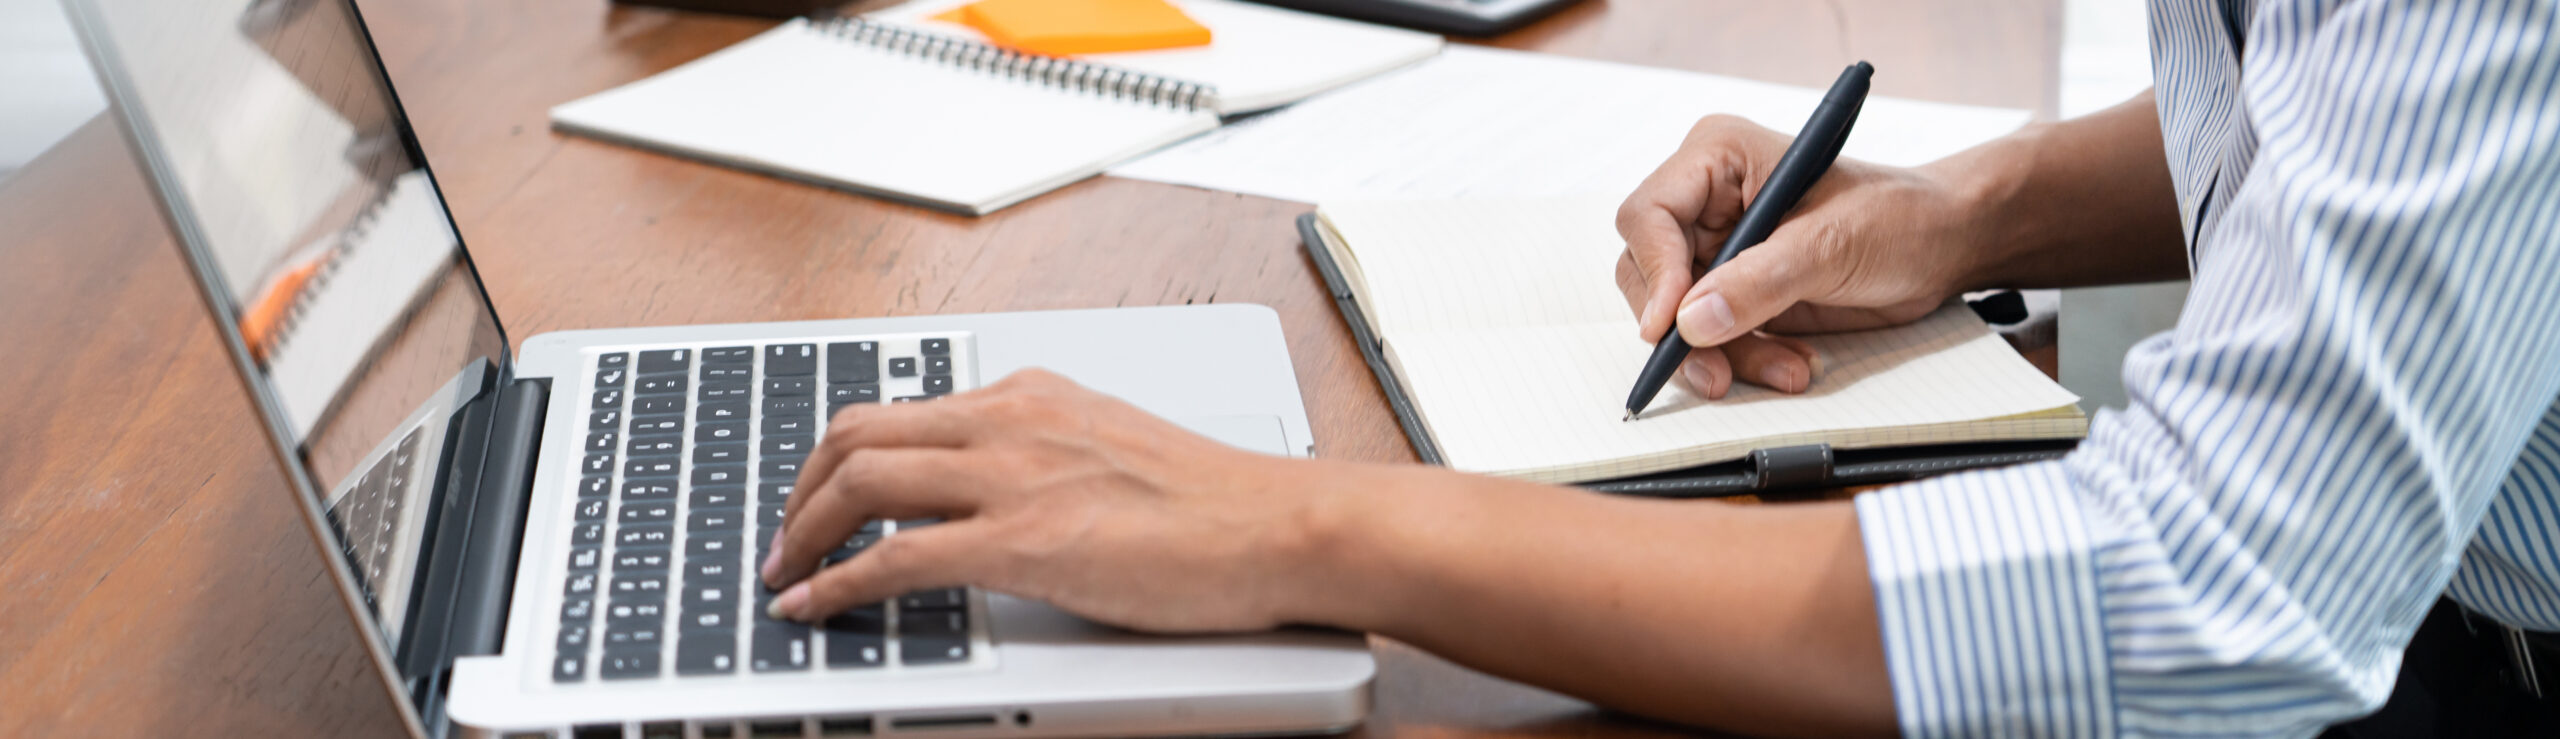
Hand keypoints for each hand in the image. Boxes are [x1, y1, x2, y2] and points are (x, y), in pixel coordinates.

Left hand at [756, 369, 1333, 632]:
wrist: (1281, 527)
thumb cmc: (1219, 505)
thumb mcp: (1112, 449)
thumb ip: (1049, 457)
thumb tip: (1003, 495)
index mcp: (1032, 394)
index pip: (902, 408)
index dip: (839, 456)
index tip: (818, 496)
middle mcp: (1012, 420)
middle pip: (858, 431)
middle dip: (801, 488)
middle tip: (784, 539)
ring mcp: (1016, 476)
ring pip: (863, 480)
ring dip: (804, 531)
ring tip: (785, 574)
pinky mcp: (1026, 540)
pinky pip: (899, 557)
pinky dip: (839, 583)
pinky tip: (816, 606)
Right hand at [1616, 115, 1992, 397]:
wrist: (1941, 246)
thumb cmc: (1897, 216)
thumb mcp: (1831, 244)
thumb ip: (1759, 282)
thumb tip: (1691, 321)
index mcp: (1717, 158)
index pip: (1649, 215)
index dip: (1653, 272)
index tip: (1670, 326)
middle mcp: (1705, 201)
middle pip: (1649, 273)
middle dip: (1683, 328)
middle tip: (1712, 370)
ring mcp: (1719, 248)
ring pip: (1678, 315)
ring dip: (1724, 353)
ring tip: (1785, 369)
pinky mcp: (1736, 290)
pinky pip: (1712, 336)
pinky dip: (1745, 359)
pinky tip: (1790, 364)